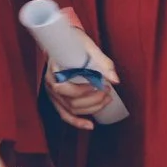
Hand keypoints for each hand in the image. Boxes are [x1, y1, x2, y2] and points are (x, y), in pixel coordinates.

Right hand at [41, 7, 119, 132]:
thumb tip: (115, 80)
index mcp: (54, 71)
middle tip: (108, 92)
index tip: (100, 85)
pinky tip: (90, 125)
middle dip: (92, 100)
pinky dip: (77, 121)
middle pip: (70, 101)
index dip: (83, 91)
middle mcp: (50, 84)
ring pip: (70, 110)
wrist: (64, 41)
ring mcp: (52, 94)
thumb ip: (103, 63)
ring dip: (90, 109)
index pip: (64, 89)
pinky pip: (65, 114)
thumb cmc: (74, 42)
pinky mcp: (57, 99)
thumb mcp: (89, 47)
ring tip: (106, 100)